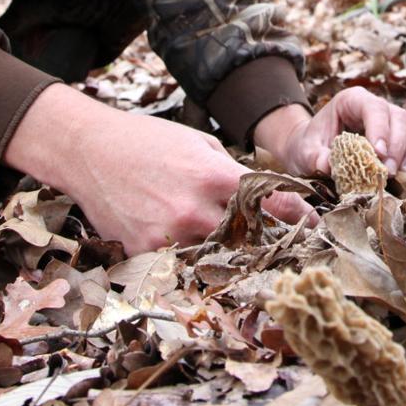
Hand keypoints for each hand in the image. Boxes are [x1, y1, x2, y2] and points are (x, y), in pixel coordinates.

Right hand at [3, 84, 315, 254]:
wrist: (90, 150)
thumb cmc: (147, 141)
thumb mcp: (199, 144)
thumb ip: (231, 172)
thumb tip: (263, 193)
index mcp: (213, 176)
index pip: (269, 202)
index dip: (297, 214)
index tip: (315, 225)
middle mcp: (194, 210)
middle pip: (246, 238)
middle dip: (264, 240)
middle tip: (281, 246)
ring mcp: (169, 236)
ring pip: (214, 257)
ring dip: (226, 253)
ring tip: (234, 250)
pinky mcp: (145, 253)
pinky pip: (180, 264)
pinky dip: (189, 259)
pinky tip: (188, 248)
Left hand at [253, 86, 405, 178]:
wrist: (313, 150)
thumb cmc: (310, 145)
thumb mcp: (305, 151)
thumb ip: (315, 157)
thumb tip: (328, 166)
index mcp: (352, 100)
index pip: (373, 107)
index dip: (380, 129)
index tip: (379, 154)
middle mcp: (377, 107)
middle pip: (400, 117)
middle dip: (398, 146)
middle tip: (388, 172)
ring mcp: (393, 121)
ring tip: (405, 172)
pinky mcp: (403, 137)